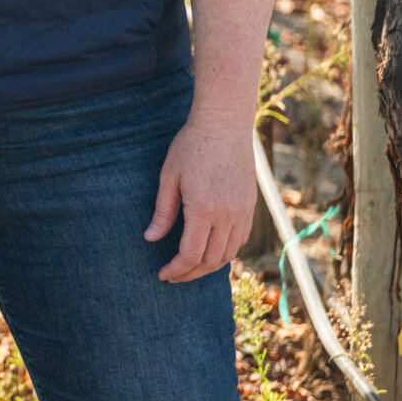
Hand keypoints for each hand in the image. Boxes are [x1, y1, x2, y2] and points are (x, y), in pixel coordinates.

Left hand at [146, 108, 256, 281]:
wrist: (224, 125)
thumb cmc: (191, 146)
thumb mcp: (169, 176)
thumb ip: (163, 211)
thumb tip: (151, 238)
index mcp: (203, 209)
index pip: (191, 255)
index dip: (177, 269)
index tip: (163, 274)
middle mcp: (227, 216)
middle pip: (211, 260)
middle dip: (191, 273)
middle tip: (174, 276)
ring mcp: (242, 212)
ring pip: (229, 254)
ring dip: (209, 266)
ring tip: (190, 268)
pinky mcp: (250, 206)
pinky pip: (240, 239)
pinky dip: (226, 252)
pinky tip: (211, 251)